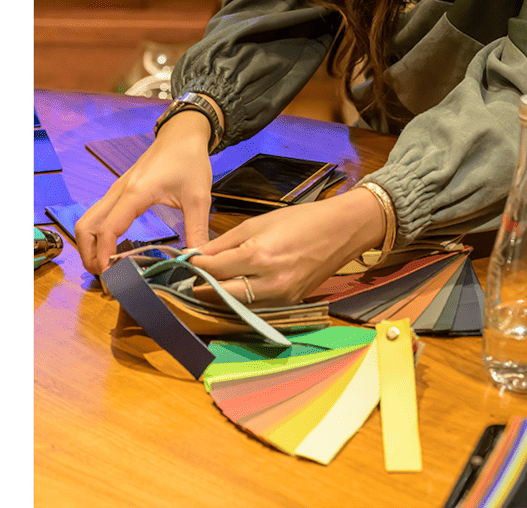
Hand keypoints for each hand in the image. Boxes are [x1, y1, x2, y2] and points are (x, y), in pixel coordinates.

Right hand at [74, 113, 214, 274]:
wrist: (182, 134)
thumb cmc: (190, 160)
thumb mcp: (199, 197)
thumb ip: (197, 230)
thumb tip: (197, 260)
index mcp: (135, 193)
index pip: (109, 228)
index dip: (104, 255)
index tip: (109, 277)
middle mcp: (119, 191)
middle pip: (86, 226)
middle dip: (89, 254)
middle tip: (104, 277)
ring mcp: (115, 190)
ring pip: (87, 220)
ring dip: (89, 245)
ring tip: (105, 267)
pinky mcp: (119, 191)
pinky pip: (97, 215)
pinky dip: (96, 235)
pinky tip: (111, 249)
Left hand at [189, 188, 387, 305]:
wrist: (340, 231)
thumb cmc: (300, 220)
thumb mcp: (257, 223)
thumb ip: (225, 242)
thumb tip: (198, 255)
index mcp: (259, 255)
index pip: (216, 269)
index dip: (197, 266)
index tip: (186, 263)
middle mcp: (270, 281)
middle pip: (221, 295)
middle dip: (203, 287)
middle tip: (191, 279)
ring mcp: (281, 297)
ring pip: (238, 305)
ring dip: (220, 297)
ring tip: (208, 285)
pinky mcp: (289, 303)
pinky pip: (257, 306)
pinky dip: (241, 300)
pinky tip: (234, 290)